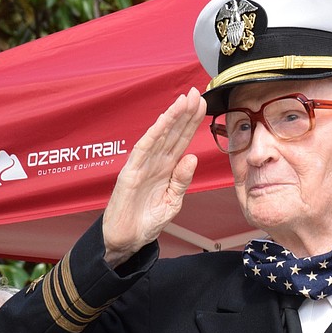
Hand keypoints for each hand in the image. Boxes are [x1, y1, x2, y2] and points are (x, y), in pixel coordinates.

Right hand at [102, 87, 206, 266]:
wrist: (127, 240)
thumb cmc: (147, 221)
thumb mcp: (173, 201)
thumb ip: (182, 180)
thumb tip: (192, 158)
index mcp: (166, 168)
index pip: (182, 140)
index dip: (192, 122)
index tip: (204, 104)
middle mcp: (155, 163)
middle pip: (173, 133)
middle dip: (185, 113)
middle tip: (197, 93)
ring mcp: (142, 166)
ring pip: (159, 136)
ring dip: (171, 118)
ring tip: (184, 100)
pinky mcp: (130, 173)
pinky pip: (142, 151)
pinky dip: (153, 135)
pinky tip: (163, 121)